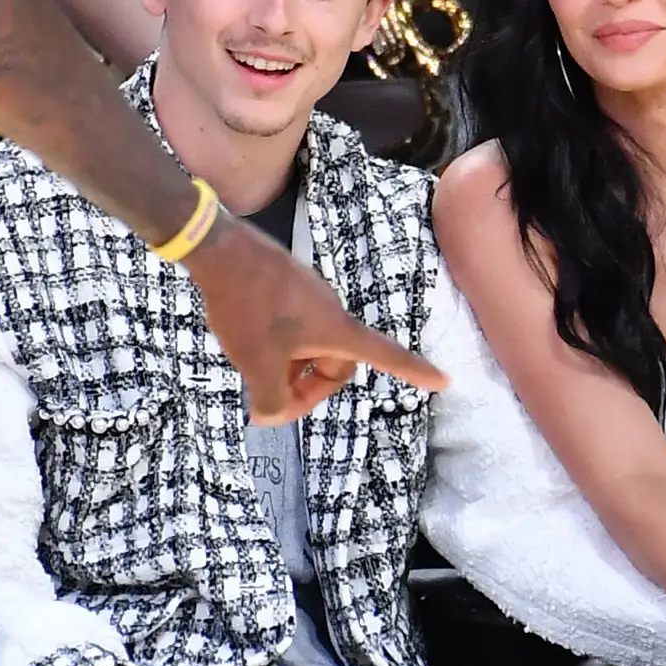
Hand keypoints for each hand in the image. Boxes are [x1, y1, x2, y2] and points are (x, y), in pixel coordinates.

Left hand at [184, 216, 444, 423]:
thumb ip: (270, 400)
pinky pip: (293, 326)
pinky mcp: (288, 286)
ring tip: (250, 367)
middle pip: (334, 363)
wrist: (221, 250)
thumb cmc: (248, 308)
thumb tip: (271, 415)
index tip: (443, 381)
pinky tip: (244, 340)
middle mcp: (331, 312)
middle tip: (268, 401)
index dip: (415, 372)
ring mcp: (310, 296)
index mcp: (337, 331)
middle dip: (306, 387)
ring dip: (287, 366)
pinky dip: (276, 344)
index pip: (387, 356)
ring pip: (308, 346)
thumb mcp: (257, 365)